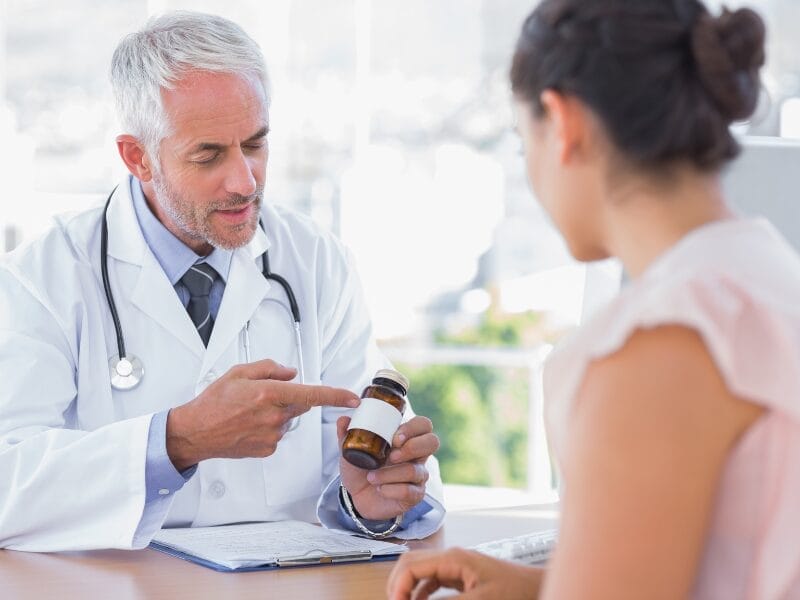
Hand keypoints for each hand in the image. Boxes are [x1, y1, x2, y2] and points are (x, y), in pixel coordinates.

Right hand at [167, 359, 359, 469]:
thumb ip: (269, 368)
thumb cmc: (213, 402)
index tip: (353, 397)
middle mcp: (274, 416)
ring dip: (276, 414)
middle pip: (299, 405)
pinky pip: (277, 434)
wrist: (195, 432)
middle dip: (289, 399)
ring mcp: (272, 436)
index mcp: (269, 394)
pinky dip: (268, 428)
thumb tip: (290, 372)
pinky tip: (248, 426)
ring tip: (248, 413)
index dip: (336, 396)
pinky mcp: (268, 449)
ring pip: (287, 420)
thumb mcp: (238, 373)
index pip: (312, 395)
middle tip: (263, 397)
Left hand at [337, 415, 439, 520]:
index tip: (395, 438)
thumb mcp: (350, 450)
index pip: (423, 425)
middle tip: (391, 456)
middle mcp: (416, 455)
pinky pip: (410, 491)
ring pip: (415, 470)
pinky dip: (392, 490)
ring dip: (390, 474)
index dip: (413, 428)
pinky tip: (380, 489)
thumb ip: (347, 434)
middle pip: (432, 442)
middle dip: (412, 447)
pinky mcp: (414, 495)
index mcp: (405, 439)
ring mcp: (418, 475)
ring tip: (371, 477)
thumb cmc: (360, 468)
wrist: (356, 496)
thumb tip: (343, 419)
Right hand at [386, 548, 543, 599]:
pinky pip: (432, 581)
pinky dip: (421, 594)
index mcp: (453, 558)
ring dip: (408, 589)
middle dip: (398, 585)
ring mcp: (456, 566)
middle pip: (410, 563)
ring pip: (420, 572)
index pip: (410, 565)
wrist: (538, 587)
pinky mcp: (462, 576)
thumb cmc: (516, 591)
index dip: (398, 587)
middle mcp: (451, 558)